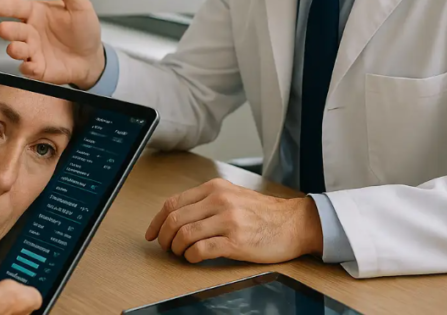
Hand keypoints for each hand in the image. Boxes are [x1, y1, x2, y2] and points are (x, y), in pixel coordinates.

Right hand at [0, 0, 104, 88]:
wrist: (93, 57)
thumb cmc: (84, 29)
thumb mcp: (79, 5)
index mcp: (36, 13)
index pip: (15, 6)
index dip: (1, 5)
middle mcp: (30, 31)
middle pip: (12, 29)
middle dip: (6, 30)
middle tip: (3, 29)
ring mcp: (33, 51)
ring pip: (17, 49)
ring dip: (14, 49)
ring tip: (15, 48)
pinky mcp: (39, 68)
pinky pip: (28, 69)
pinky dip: (27, 68)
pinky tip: (31, 66)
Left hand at [145, 178, 323, 263]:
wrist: (294, 223)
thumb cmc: (262, 213)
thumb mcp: (231, 196)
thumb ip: (206, 201)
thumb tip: (176, 217)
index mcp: (214, 188)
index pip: (173, 203)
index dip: (156, 221)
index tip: (152, 233)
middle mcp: (219, 200)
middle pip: (175, 219)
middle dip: (164, 237)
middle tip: (165, 247)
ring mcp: (228, 220)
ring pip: (185, 234)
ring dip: (176, 248)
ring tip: (180, 253)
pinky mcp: (236, 241)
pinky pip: (202, 249)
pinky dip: (191, 256)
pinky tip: (194, 258)